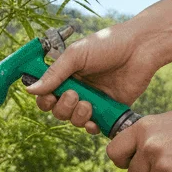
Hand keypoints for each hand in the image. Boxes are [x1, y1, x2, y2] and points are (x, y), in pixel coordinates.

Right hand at [25, 23, 159, 134]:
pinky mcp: (108, 109)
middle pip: (57, 110)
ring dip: (77, 116)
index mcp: (65, 74)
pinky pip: (93, 126)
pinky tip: (94, 120)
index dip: (44, 99)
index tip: (50, 95)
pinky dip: (91, 126)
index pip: (45, 93)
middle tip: (75, 94)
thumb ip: (54, 74)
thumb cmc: (108, 44)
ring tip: (88, 103)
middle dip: (62, 107)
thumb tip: (29, 90)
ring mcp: (92, 100)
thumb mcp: (76, 55)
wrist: (142, 48)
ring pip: (73, 120)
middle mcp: (76, 88)